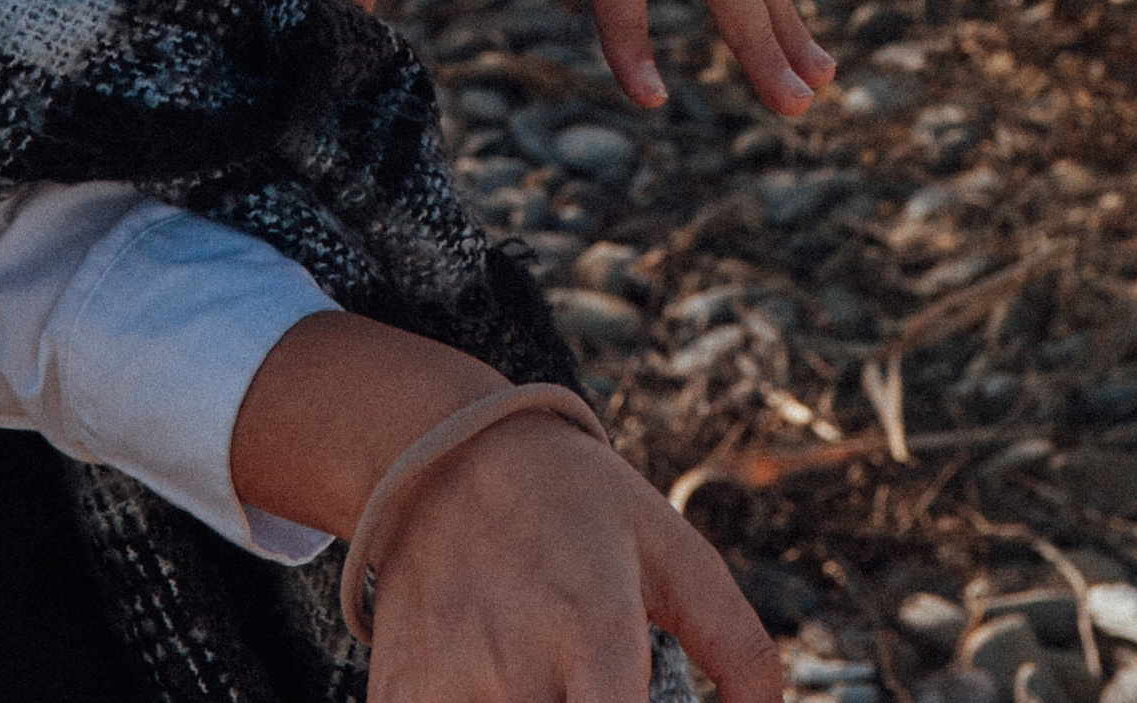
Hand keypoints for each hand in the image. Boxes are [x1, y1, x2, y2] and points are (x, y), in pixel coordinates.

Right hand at [372, 405, 778, 702]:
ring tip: (557, 689)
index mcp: (593, 621)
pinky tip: (504, 692)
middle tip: (601, 689)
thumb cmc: (574, 507)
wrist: (442, 457)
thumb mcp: (671, 550)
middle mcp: (517, 661)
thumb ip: (737, 643)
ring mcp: (448, 683)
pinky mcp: (400, 698)